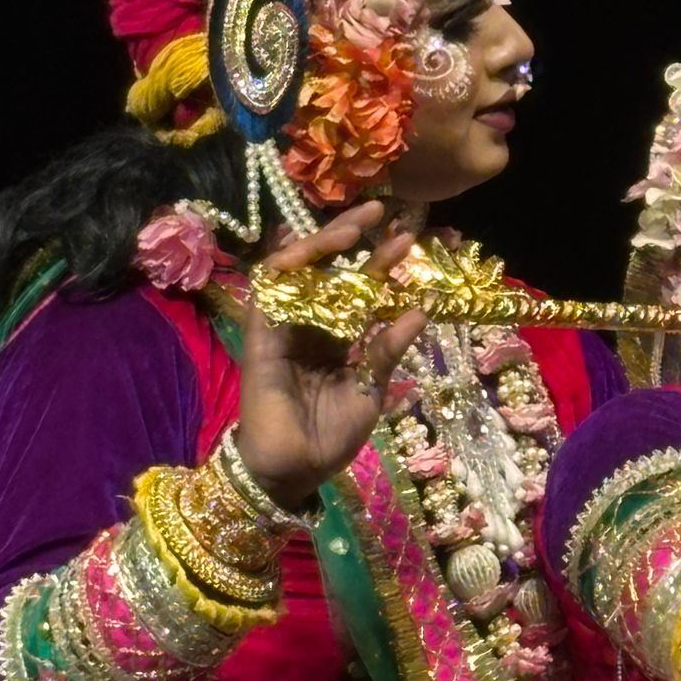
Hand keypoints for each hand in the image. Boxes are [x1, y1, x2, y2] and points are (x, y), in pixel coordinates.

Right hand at [236, 201, 426, 509]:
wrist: (294, 471)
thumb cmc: (330, 436)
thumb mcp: (371, 388)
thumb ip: (388, 348)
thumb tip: (420, 309)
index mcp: (339, 337)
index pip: (362, 289)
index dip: (382, 262)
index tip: (409, 236)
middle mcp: (312, 324)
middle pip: (331, 269)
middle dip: (352, 236)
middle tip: (382, 209)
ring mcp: (285, 327)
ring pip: (299, 270)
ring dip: (323, 243)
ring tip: (354, 225)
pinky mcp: (261, 334)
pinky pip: (271, 291)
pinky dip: (288, 266)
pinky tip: (310, 247)